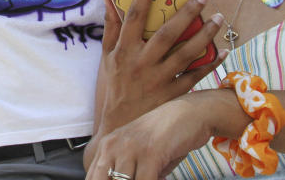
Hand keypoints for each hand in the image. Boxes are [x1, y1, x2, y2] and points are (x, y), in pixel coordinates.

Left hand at [86, 96, 212, 179]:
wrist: (191, 112)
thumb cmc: (167, 137)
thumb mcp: (140, 154)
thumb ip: (130, 173)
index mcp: (107, 146)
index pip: (93, 177)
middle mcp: (113, 145)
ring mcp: (131, 148)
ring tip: (149, 178)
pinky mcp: (150, 153)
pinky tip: (160, 179)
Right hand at [95, 0, 224, 135]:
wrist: (119, 128)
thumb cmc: (111, 88)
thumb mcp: (106, 57)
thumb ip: (110, 27)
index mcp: (124, 50)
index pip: (134, 14)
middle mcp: (142, 62)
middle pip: (168, 32)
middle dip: (187, 12)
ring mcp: (159, 79)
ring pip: (186, 53)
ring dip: (205, 34)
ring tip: (218, 18)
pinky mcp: (173, 95)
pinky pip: (195, 76)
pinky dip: (210, 63)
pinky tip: (222, 51)